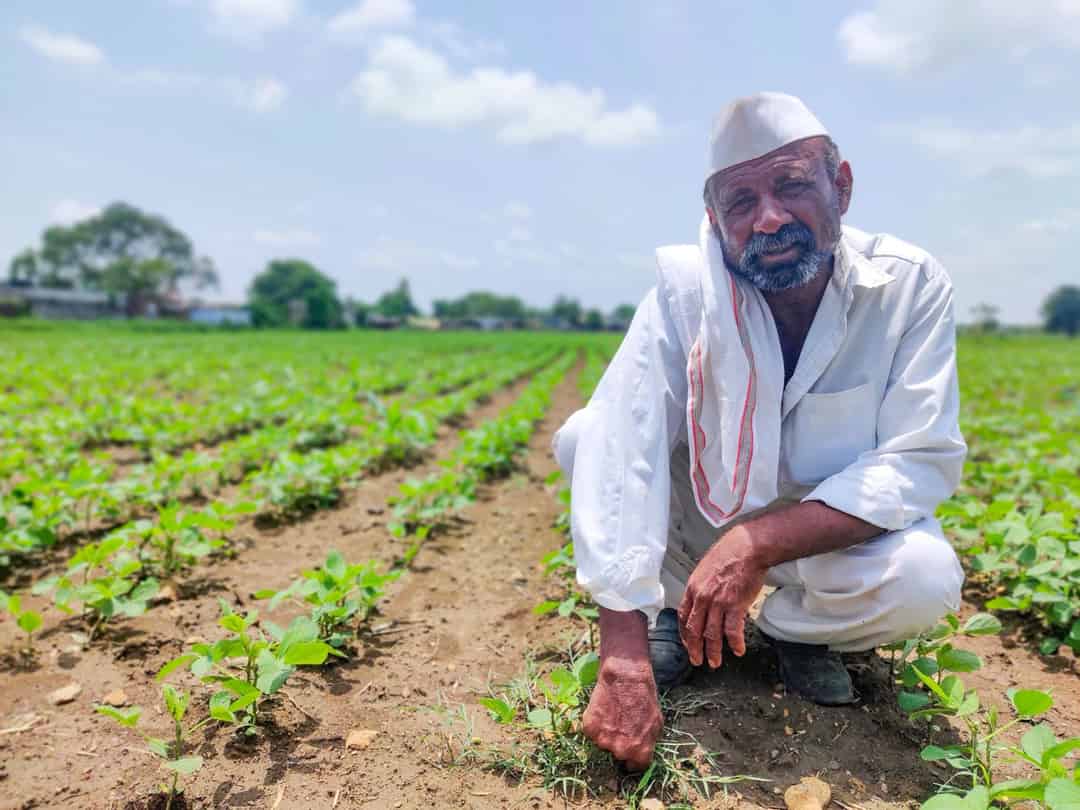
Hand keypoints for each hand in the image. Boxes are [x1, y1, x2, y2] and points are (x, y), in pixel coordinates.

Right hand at [582, 655, 662, 769]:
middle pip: (619, 755)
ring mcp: (603, 740)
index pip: (636, 766)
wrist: (625, 676)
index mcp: (640, 751)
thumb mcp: (656, 721)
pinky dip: (596, 724)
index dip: (635, 757)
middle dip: (621, 744)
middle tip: (622, 725)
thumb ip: (649, 742)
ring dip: (607, 734)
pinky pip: (592, 733)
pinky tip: (603, 710)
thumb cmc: (644, 697)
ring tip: (613, 714)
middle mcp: (621, 750)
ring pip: (604, 744)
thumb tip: (644, 751)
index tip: (633, 749)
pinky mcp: (589, 728)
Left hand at [677, 524, 767, 668]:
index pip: (683, 616)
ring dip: (713, 652)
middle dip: (695, 649)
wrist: (746, 549)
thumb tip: (702, 599)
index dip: (684, 634)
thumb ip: (702, 586)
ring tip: (715, 662)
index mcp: (693, 588)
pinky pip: (732, 631)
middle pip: (694, 630)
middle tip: (697, 661)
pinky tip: (738, 650)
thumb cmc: (729, 554)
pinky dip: (735, 643)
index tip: (687, 643)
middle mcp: (702, 597)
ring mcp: (718, 603)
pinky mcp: (735, 606)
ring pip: (711, 635)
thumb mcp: (706, 569)